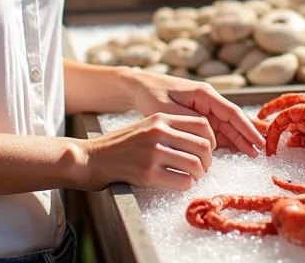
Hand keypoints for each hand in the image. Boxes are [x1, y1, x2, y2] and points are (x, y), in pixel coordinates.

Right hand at [79, 113, 213, 190]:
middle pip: (203, 145)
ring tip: (192, 178)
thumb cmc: (121, 145)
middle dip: (208, 161)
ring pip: (195, 165)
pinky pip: (182, 181)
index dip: (211, 140)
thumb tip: (199, 140)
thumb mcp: (146, 126)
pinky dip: (187, 185)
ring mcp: (153, 153)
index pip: (202, 124)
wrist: (93, 158)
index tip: (207, 151)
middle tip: (202, 169)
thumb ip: (169, 128)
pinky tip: (180, 184)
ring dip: (199, 175)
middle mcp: (159, 132)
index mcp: (160, 118)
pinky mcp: (147, 173)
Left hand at [126, 69, 264, 157]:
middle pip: (232, 120)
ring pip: (226, 126)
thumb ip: (189, 122)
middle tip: (261, 152)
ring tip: (253, 153)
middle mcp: (208, 100)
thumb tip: (208, 137)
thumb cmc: (151, 95)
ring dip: (239, 139)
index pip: (231, 112)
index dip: (246, 128)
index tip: (258, 141)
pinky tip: (235, 150)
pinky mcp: (198, 116)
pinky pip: (216, 129)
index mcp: (204, 94)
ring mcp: (204, 108)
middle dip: (247, 135)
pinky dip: (226, 139)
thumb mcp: (168, 109)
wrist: (139, 87)